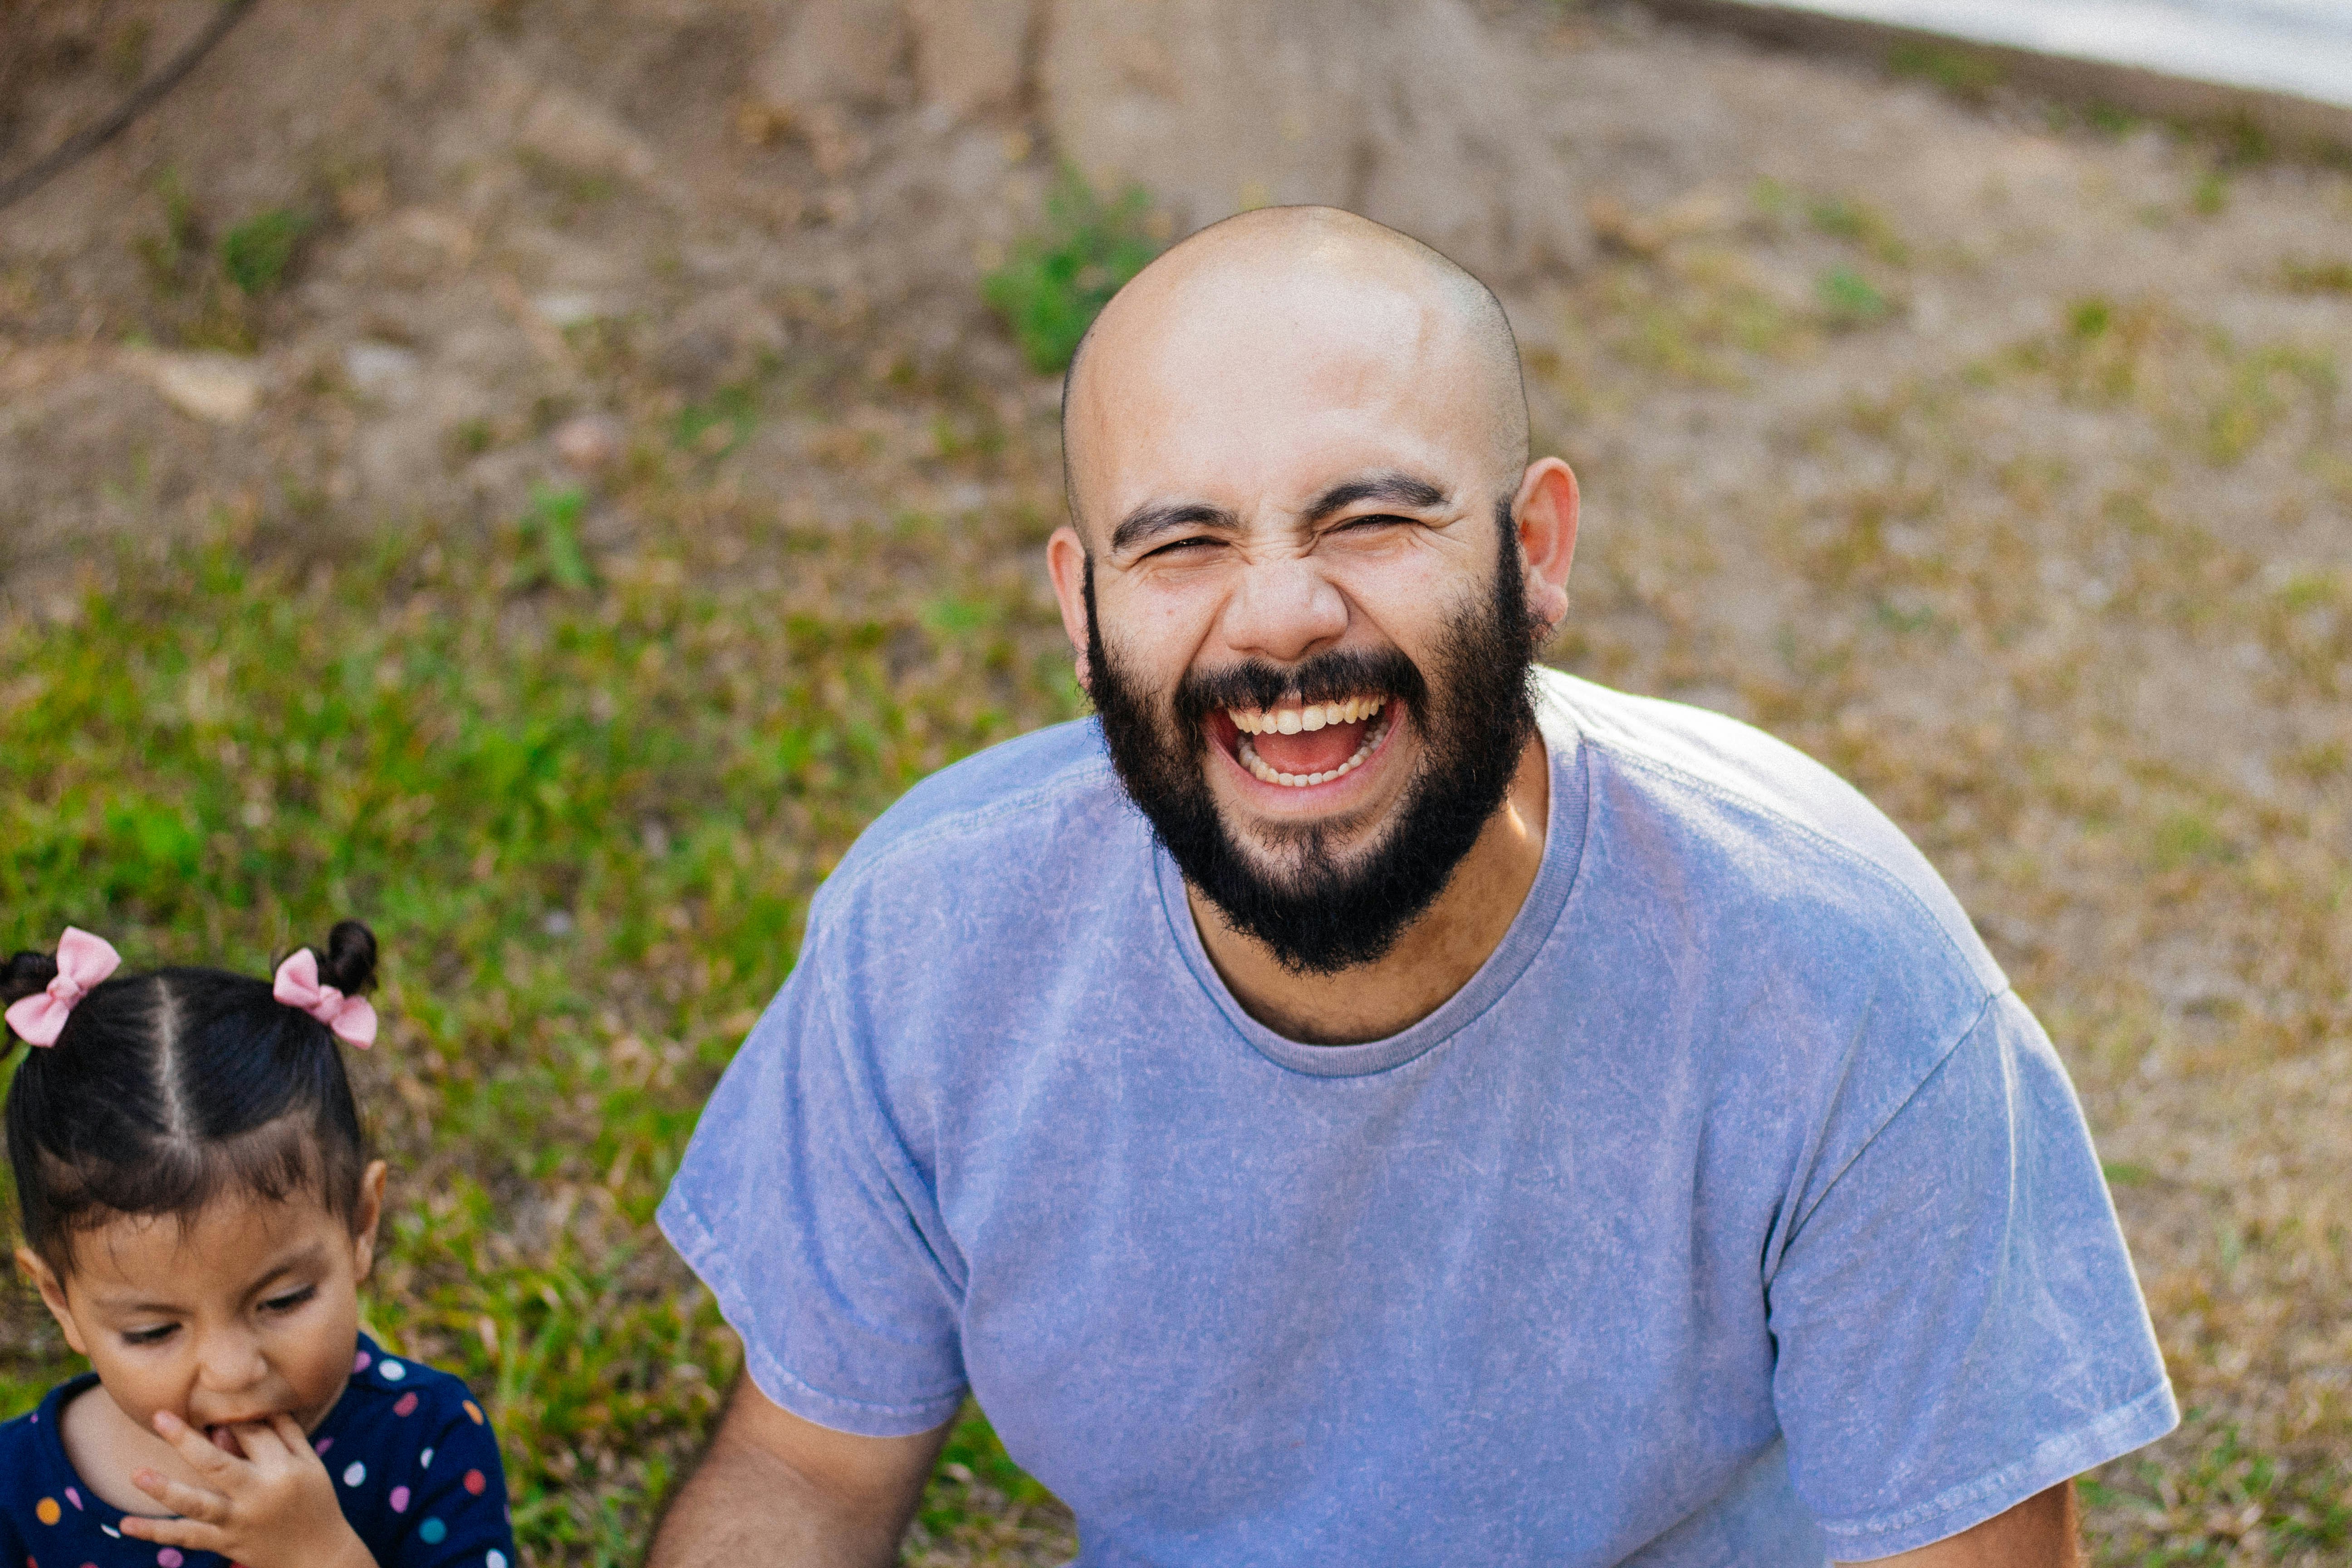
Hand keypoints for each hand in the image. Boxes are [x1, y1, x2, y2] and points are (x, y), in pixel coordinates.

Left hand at [122, 1410, 376, 1567]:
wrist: (320, 1559)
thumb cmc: (317, 1502)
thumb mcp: (311, 1464)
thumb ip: (285, 1433)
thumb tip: (257, 1405)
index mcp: (283, 1469)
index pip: (253, 1433)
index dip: (232, 1417)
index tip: (213, 1404)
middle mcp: (258, 1495)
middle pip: (218, 1464)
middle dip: (188, 1440)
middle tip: (159, 1416)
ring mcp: (238, 1522)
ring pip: (198, 1505)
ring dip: (166, 1490)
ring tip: (136, 1474)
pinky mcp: (224, 1543)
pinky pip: (187, 1537)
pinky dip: (156, 1532)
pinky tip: (126, 1524)